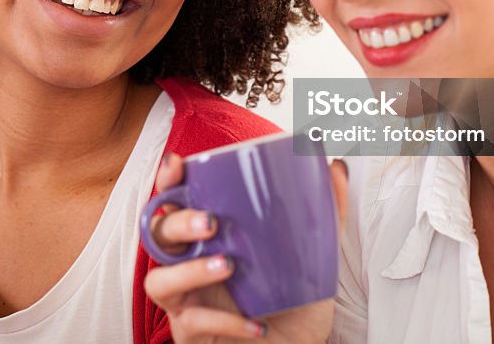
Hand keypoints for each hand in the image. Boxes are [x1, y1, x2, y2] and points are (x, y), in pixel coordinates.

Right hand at [144, 153, 348, 342]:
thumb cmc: (291, 302)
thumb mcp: (312, 256)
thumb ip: (324, 213)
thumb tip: (335, 170)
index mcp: (208, 237)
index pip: (175, 202)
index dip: (167, 182)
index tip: (178, 166)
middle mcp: (189, 264)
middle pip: (159, 235)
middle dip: (178, 223)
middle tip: (212, 222)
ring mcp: (187, 301)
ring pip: (160, 280)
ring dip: (190, 271)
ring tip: (227, 266)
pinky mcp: (193, 335)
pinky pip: (194, 324)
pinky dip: (224, 321)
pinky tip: (253, 323)